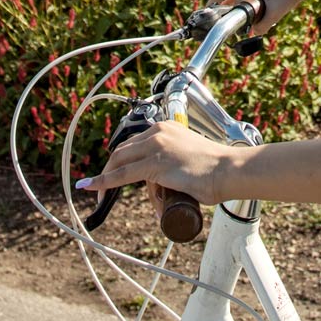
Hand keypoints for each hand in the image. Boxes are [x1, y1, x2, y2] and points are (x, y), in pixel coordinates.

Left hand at [80, 120, 242, 207]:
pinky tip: (91, 188)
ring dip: (103, 177)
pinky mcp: (154, 165)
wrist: (228, 170)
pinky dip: (103, 182)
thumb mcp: (189, 157)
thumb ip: (176, 164)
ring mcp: (155, 148)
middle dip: (109, 168)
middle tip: (101, 186)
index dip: (120, 159)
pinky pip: (122, 174)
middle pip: (123, 150)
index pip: (134, 143)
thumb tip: (168, 184)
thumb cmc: (216, 169)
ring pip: (119, 161)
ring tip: (95, 192)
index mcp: (166, 128)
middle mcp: (158, 133)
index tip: (113, 172)